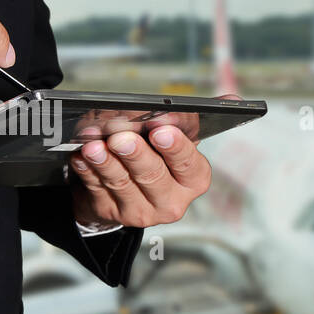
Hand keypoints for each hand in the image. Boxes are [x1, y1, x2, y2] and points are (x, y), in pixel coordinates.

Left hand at [69, 125, 210, 228]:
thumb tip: (232, 99)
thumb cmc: (155, 154)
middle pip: (152, 176)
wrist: (126, 189)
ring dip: (105, 162)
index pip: (188, 164)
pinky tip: (80, 157)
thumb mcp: (176, 138)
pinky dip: (87, 171)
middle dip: (135, 155)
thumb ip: (194, 118)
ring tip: (93, 145)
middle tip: (122, 137)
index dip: (174, 148)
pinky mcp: (111, 213)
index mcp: (194, 179)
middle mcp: (171, 201)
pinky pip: (97, 190)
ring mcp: (140, 212)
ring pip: (121, 183)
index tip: (161, 130)